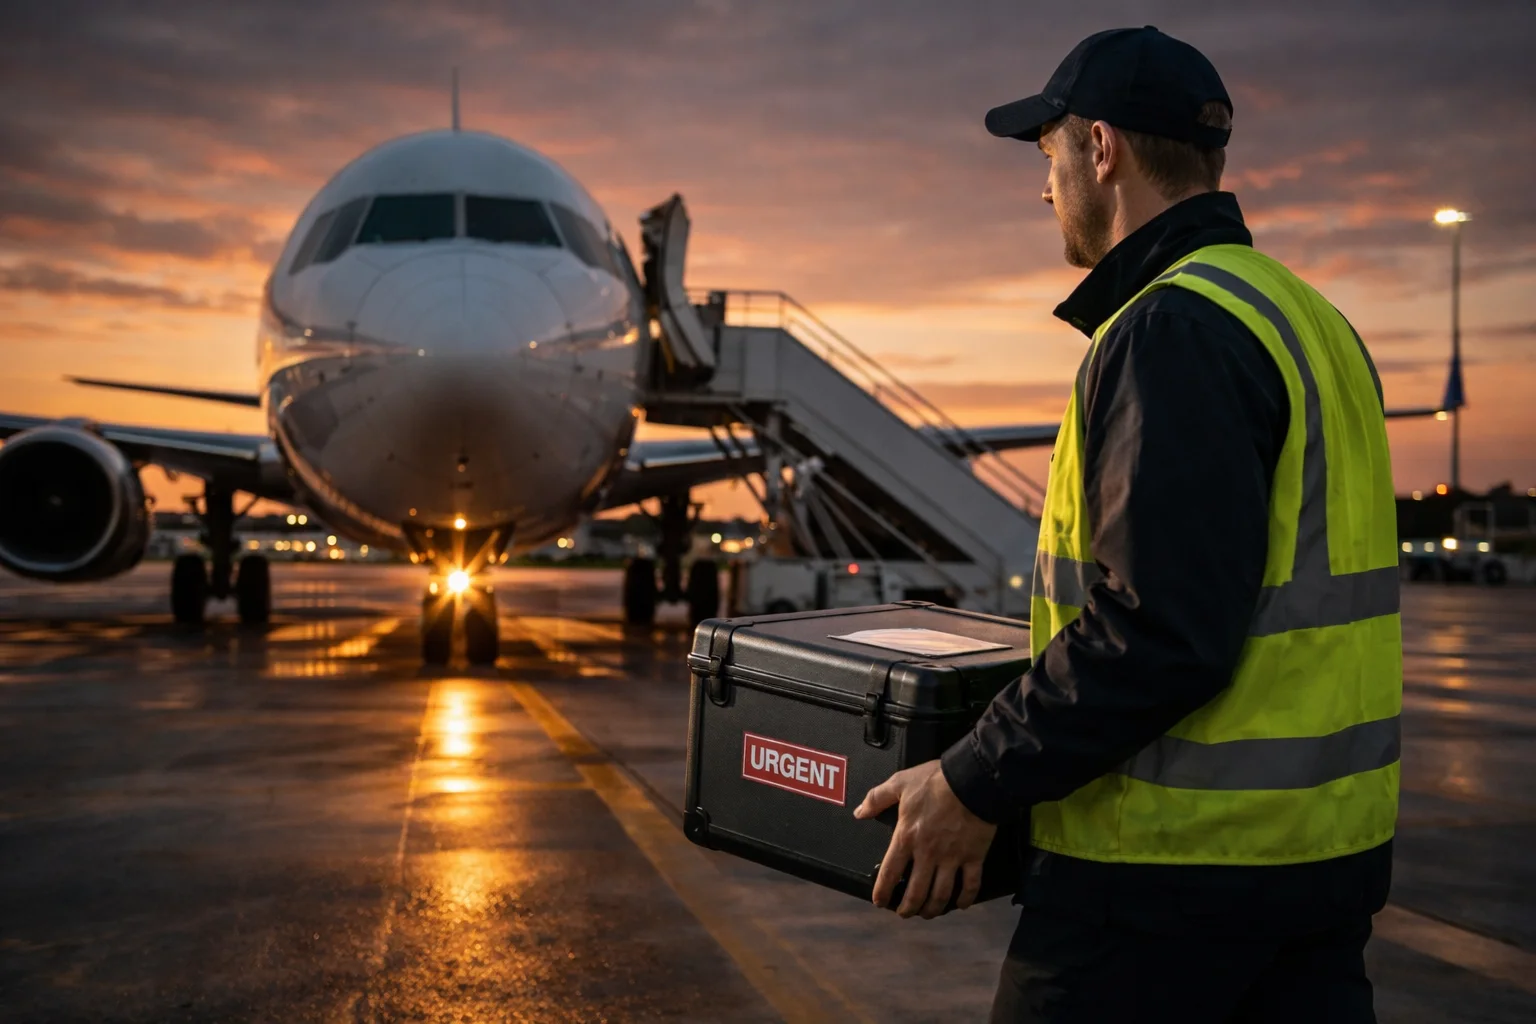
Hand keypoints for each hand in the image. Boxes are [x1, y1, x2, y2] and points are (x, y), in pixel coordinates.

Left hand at [853, 759, 996, 918]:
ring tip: (927, 914)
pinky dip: (965, 898)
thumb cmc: (935, 781)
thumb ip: (877, 798)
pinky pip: (971, 884)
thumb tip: (859, 812)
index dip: (882, 892)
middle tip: (904, 913)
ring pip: (941, 894)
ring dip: (933, 909)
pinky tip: (960, 905)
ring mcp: (952, 858)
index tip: (879, 902)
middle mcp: (927, 854)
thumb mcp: (900, 783)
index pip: (889, 873)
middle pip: (916, 892)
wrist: (972, 779)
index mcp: (906, 837)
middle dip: (908, 908)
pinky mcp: (974, 856)